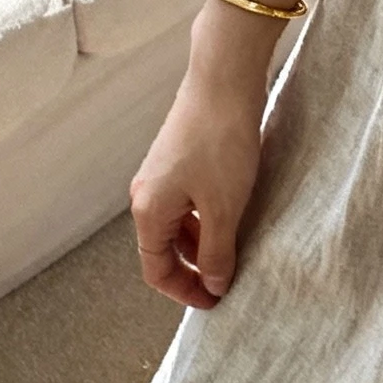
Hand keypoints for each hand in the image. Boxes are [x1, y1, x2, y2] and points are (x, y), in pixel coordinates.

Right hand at [129, 67, 265, 310]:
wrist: (223, 79)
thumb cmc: (221, 142)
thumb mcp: (224, 208)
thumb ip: (217, 252)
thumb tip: (213, 285)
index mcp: (148, 210)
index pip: (157, 270)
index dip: (185, 292)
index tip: (217, 303)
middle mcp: (146, 193)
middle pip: (163, 248)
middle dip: (194, 269)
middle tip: (229, 282)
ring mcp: (162, 173)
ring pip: (177, 224)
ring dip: (202, 243)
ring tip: (236, 251)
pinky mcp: (179, 157)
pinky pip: (187, 202)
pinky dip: (206, 218)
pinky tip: (234, 215)